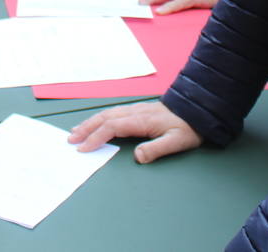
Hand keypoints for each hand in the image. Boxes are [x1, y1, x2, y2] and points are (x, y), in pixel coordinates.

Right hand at [67, 101, 200, 163]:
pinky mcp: (137, 110)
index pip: (112, 127)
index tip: (83, 148)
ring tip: (76, 130)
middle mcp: (135, 112)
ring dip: (90, 122)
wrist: (198, 109)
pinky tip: (96, 122)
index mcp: (141, 120)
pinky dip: (99, 118)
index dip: (96, 137)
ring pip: (107, 113)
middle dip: (86, 128)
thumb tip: (138, 157)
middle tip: (70, 139)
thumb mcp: (177, 141)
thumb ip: (157, 149)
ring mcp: (135, 109)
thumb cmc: (188, 127)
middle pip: (104, 118)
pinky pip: (113, 112)